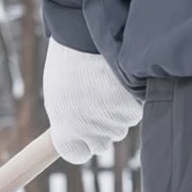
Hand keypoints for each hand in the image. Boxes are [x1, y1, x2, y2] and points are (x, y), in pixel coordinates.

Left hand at [42, 39, 141, 164]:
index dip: (84, 142)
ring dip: (117, 113)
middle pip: (103, 143)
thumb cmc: (68, 64)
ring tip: (106, 88)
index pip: (79, 154)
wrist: (83, 37)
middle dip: (102, 126)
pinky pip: (133, 114)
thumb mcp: (57, 96)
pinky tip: (118, 85)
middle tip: (98, 100)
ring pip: (120, 128)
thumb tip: (78, 135)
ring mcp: (108, 123)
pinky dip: (130, 102)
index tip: (85, 130)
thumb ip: (68, 121)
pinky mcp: (128, 110)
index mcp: (64, 131)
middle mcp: (86, 133)